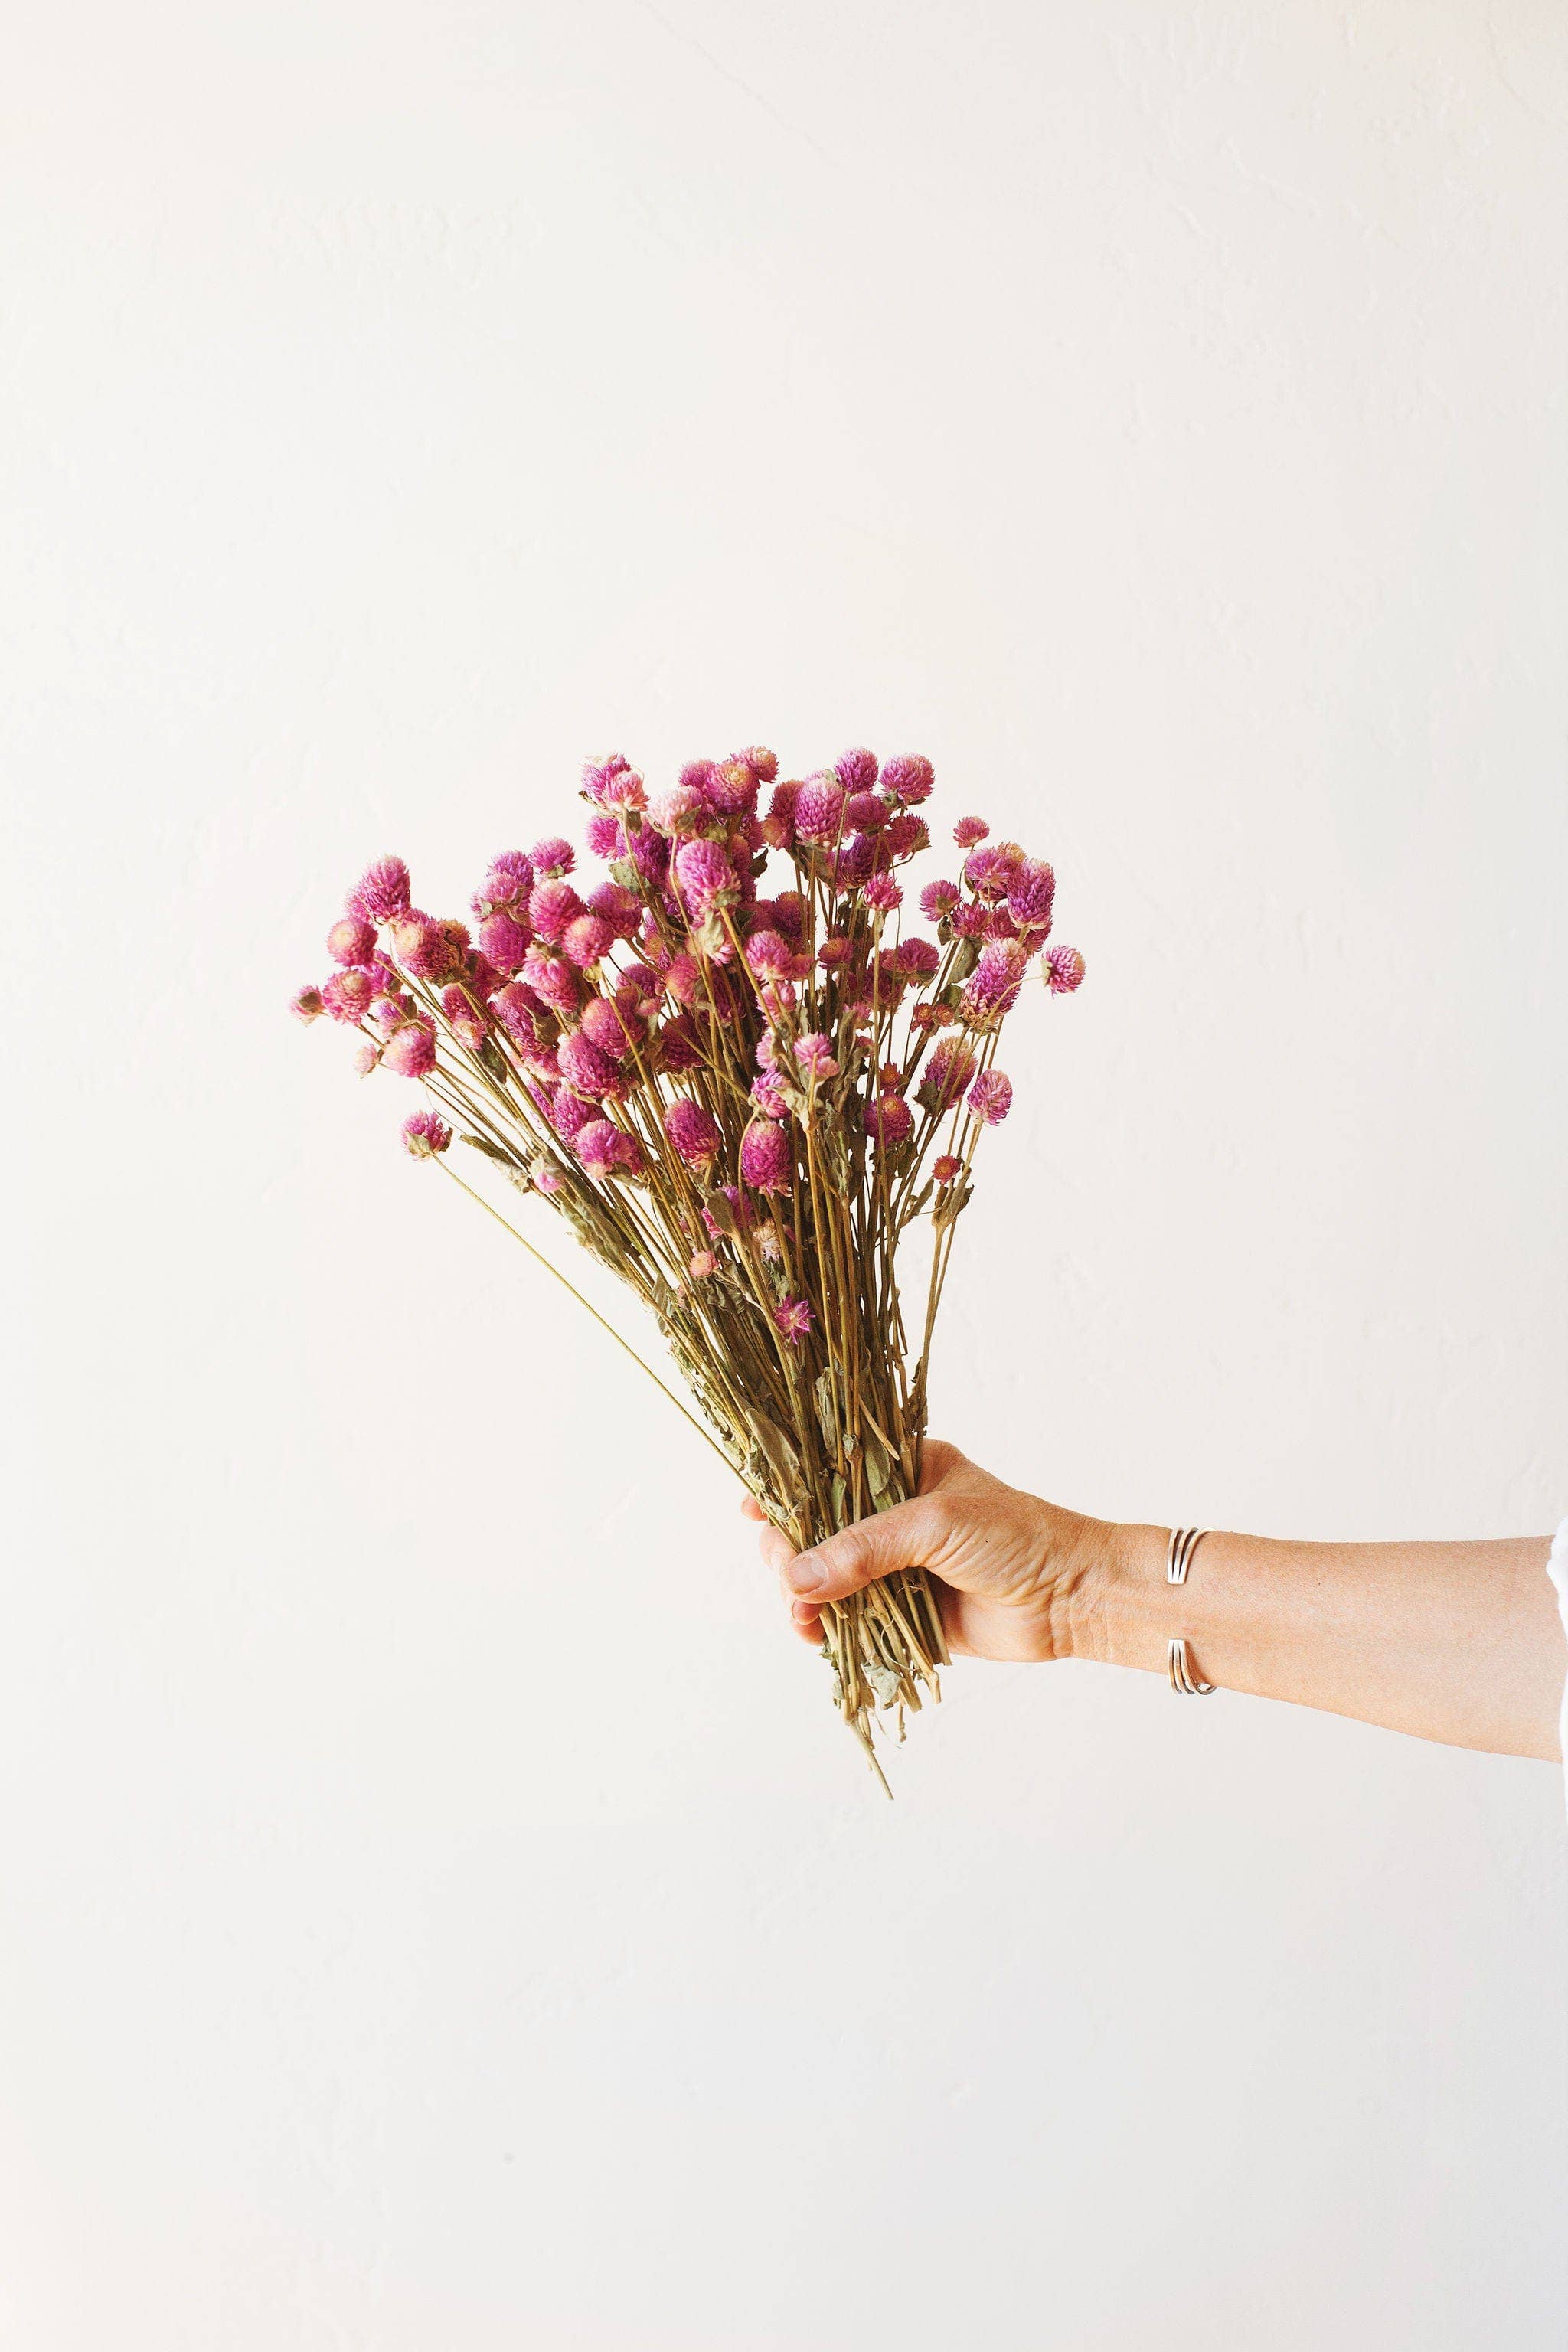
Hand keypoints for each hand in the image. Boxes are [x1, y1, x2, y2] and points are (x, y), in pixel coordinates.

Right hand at [741, 1438, 1109, 1662]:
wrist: (1073, 1597)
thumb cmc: (1015, 1536)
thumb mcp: (934, 1524)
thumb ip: (863, 1548)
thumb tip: (798, 1579)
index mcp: (899, 1469)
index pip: (827, 1471)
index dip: (786, 1488)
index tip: (751, 1507)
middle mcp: (890, 1514)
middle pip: (814, 1529)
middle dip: (790, 1551)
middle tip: (787, 1572)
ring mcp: (894, 1565)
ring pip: (825, 1578)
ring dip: (802, 1595)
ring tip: (800, 1614)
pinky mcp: (902, 1612)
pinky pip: (849, 1618)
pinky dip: (825, 1628)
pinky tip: (813, 1634)